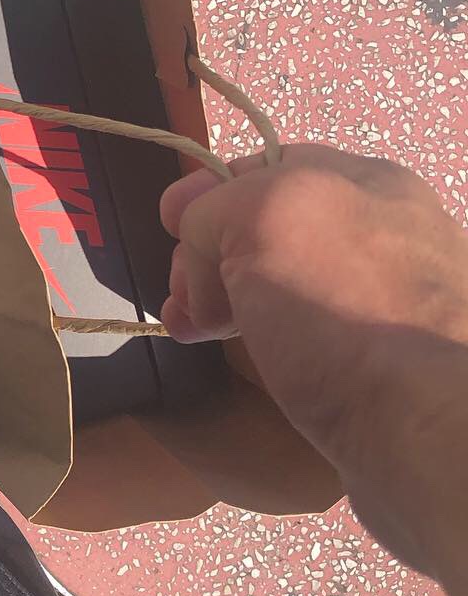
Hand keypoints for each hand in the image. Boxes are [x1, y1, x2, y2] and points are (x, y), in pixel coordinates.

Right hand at [161, 144, 467, 595]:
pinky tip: (242, 360)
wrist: (427, 432)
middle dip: (211, 253)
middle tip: (180, 298)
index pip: (268, 164)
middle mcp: (389, 233)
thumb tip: (201, 246)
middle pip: (271, 226)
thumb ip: (215, 206)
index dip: (209, 191)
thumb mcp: (262, 216)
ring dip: (227, 299)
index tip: (167, 227)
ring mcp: (391, 302)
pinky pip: (308, 335)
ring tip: (190, 331)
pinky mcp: (386, 368)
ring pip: (284, 284)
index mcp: (370, 183)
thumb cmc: (342, 308)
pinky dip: (263, 340)